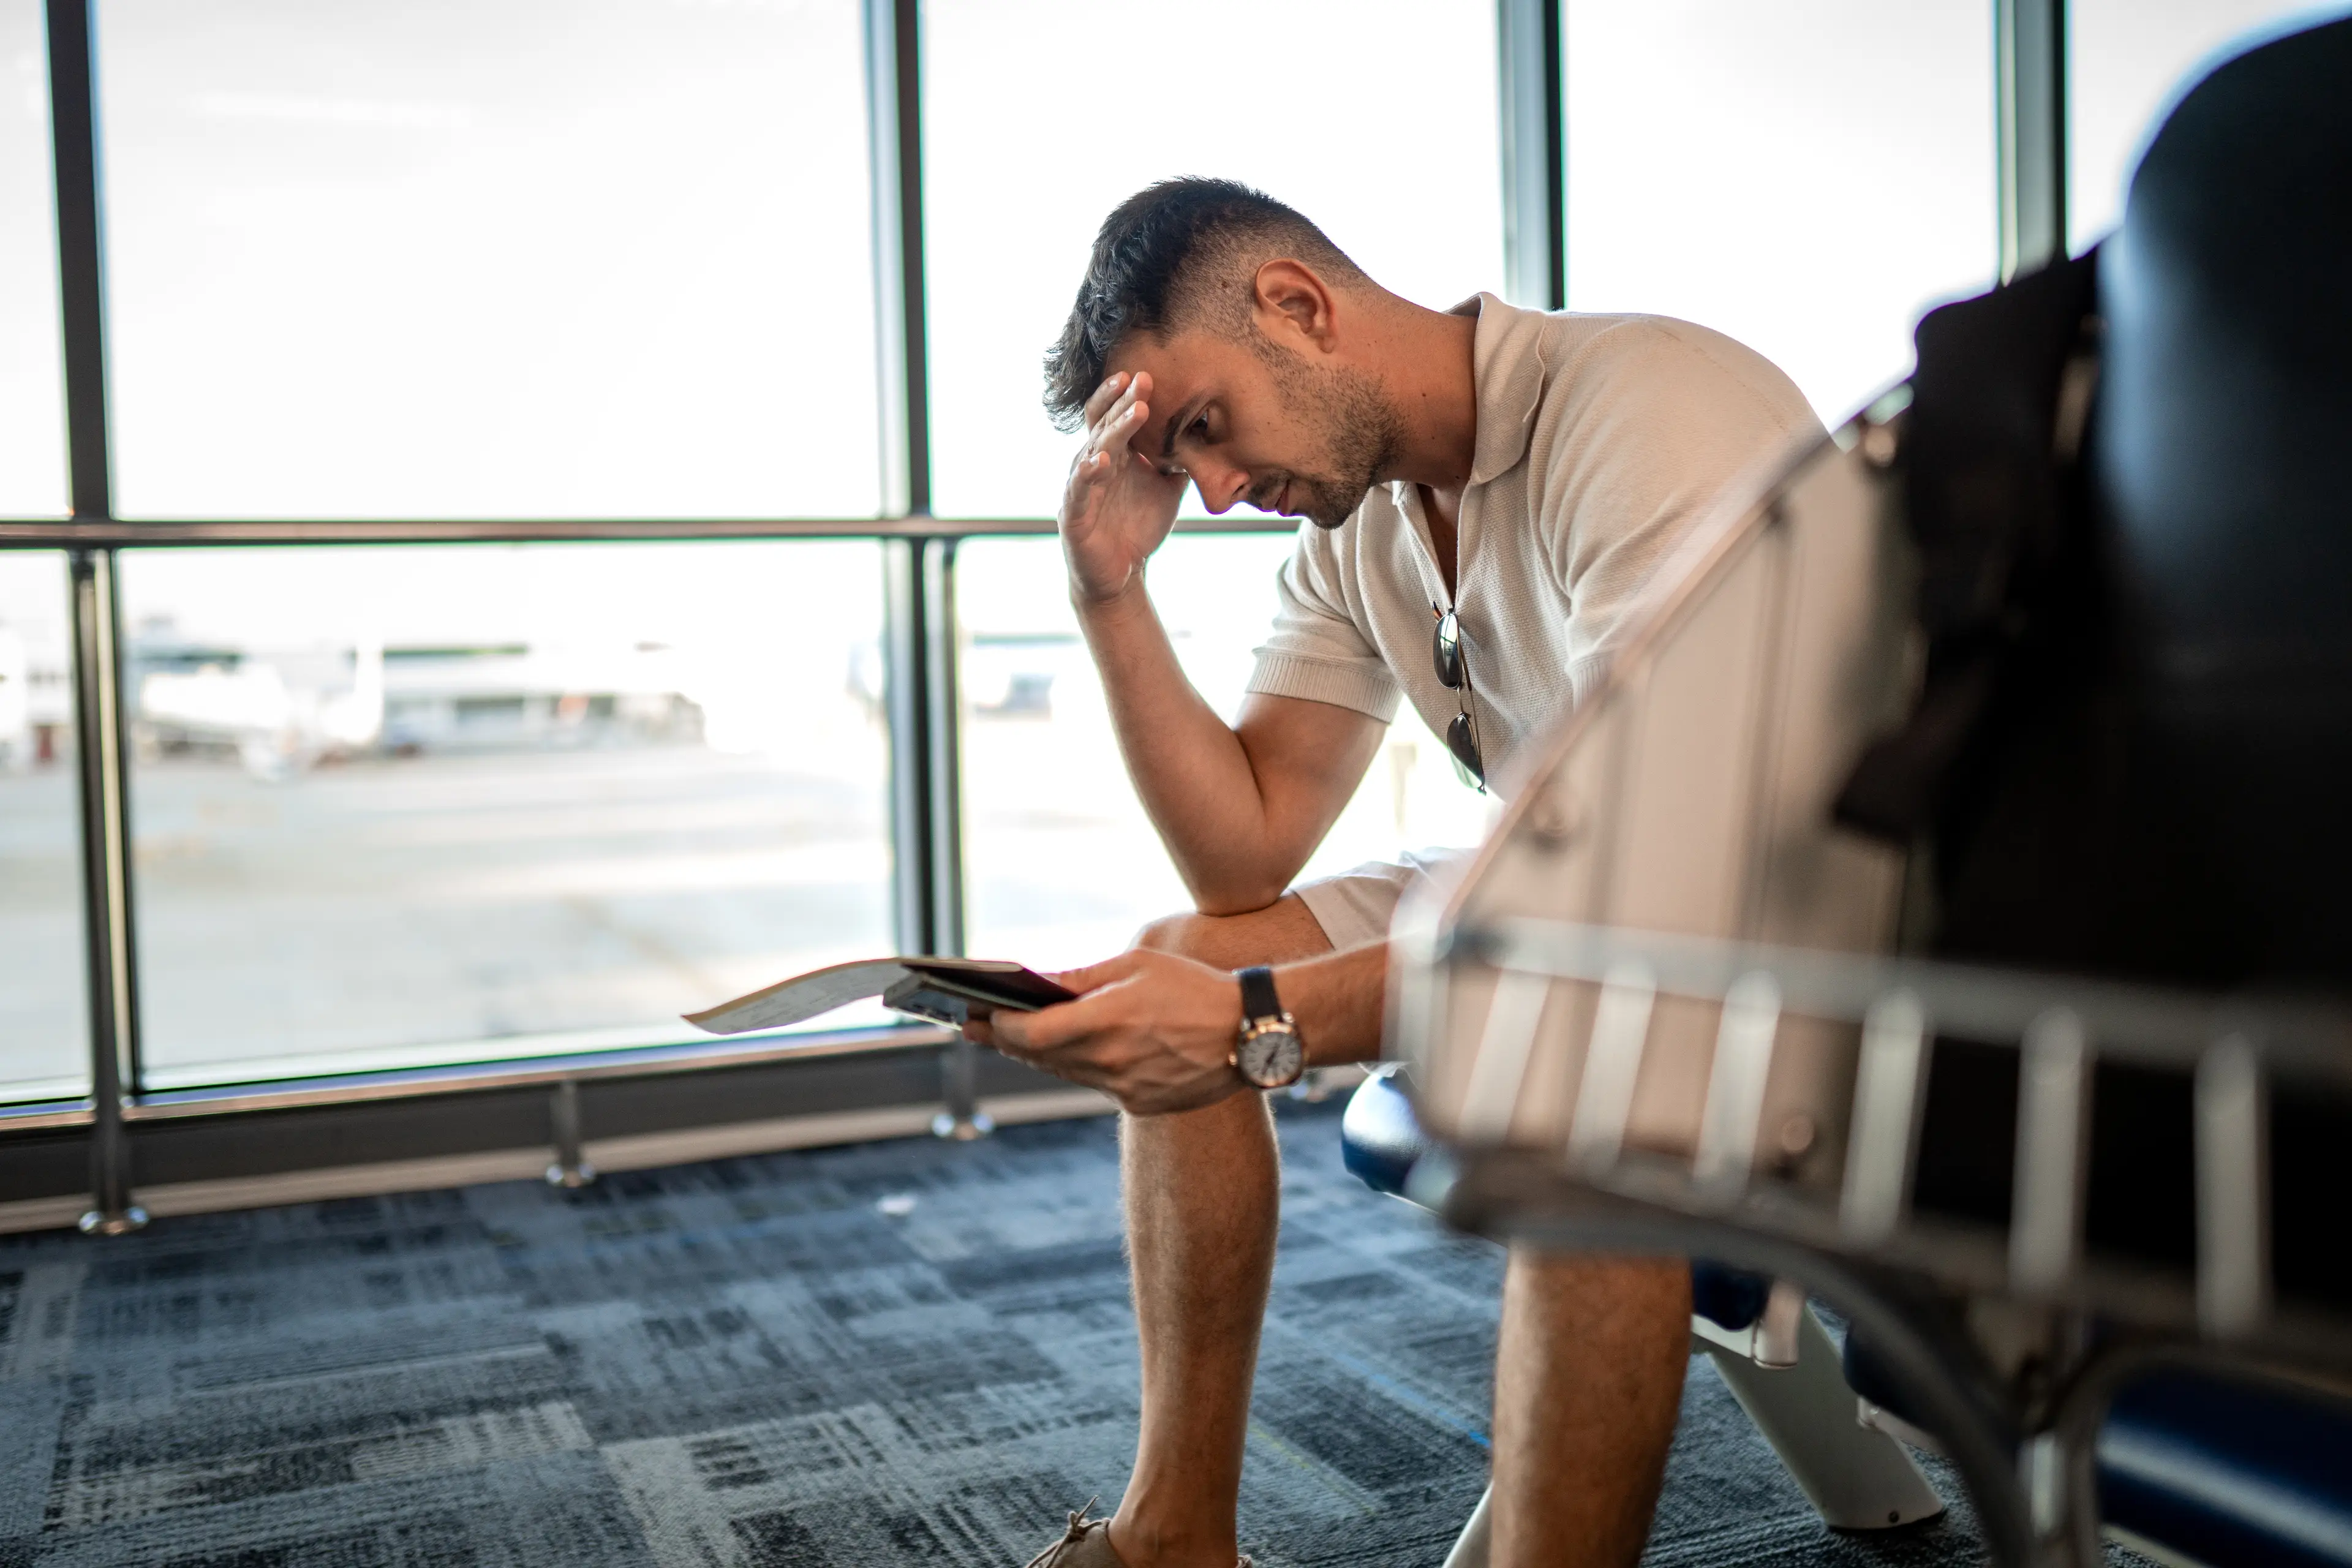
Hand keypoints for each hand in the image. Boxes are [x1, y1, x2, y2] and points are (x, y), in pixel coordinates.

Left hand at [965, 948, 1246, 1115]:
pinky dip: (1081, 1065)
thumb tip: (1038, 983)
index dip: (999, 1026)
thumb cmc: (1194, 987)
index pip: (1030, 1033)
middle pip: (1039, 1056)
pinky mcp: (1141, 1103)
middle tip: (975, 1027)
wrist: (1249, 1032)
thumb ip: (1082, 978)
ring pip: (1065, 1072)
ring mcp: (1125, 1088)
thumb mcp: (1136, 966)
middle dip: (1005, 1040)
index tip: (978, 1014)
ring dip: (1038, 1054)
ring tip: (1015, 1038)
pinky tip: (1073, 1050)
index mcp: (1104, 1023)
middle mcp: (1109, 1062)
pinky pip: (1097, 1083)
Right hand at [1059, 371, 1186, 606]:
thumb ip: (1179, 461)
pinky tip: (1101, 462)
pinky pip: (1079, 489)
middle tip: (1143, 378)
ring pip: (1095, 450)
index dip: (1126, 395)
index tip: (1147, 374)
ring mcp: (1081, 487)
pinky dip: (1088, 474)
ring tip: (1137, 411)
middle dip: (1122, 400)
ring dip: (1115, 430)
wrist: (1122, 574)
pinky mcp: (1074, 514)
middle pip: (1104, 424)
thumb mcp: (1167, 488)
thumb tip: (1206, 432)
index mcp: (1115, 455)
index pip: (1115, 416)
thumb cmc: (1138, 527)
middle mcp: (1094, 464)